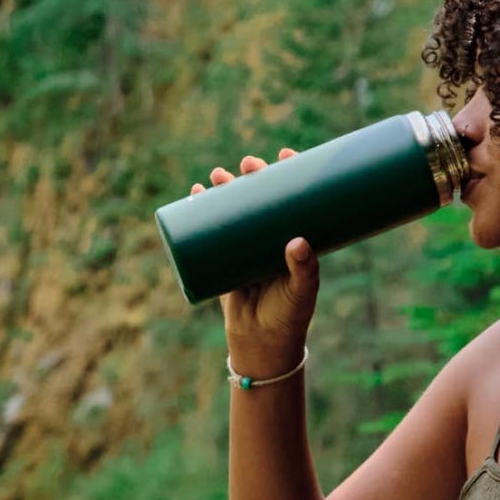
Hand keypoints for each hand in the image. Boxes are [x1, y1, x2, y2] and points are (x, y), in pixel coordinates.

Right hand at [190, 149, 318, 374]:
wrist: (261, 344)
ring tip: (217, 176)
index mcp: (295, 238)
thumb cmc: (289, 317)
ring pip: (235, 209)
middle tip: (248, 165)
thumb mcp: (301, 293)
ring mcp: (247, 247)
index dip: (290, 174)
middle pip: (262, 197)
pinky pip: (211, 231)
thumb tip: (298, 241)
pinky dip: (201, 211)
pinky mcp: (225, 259)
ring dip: (225, 189)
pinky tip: (194, 194)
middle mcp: (271, 238)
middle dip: (253, 177)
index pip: (295, 198)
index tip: (284, 156)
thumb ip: (304, 269)